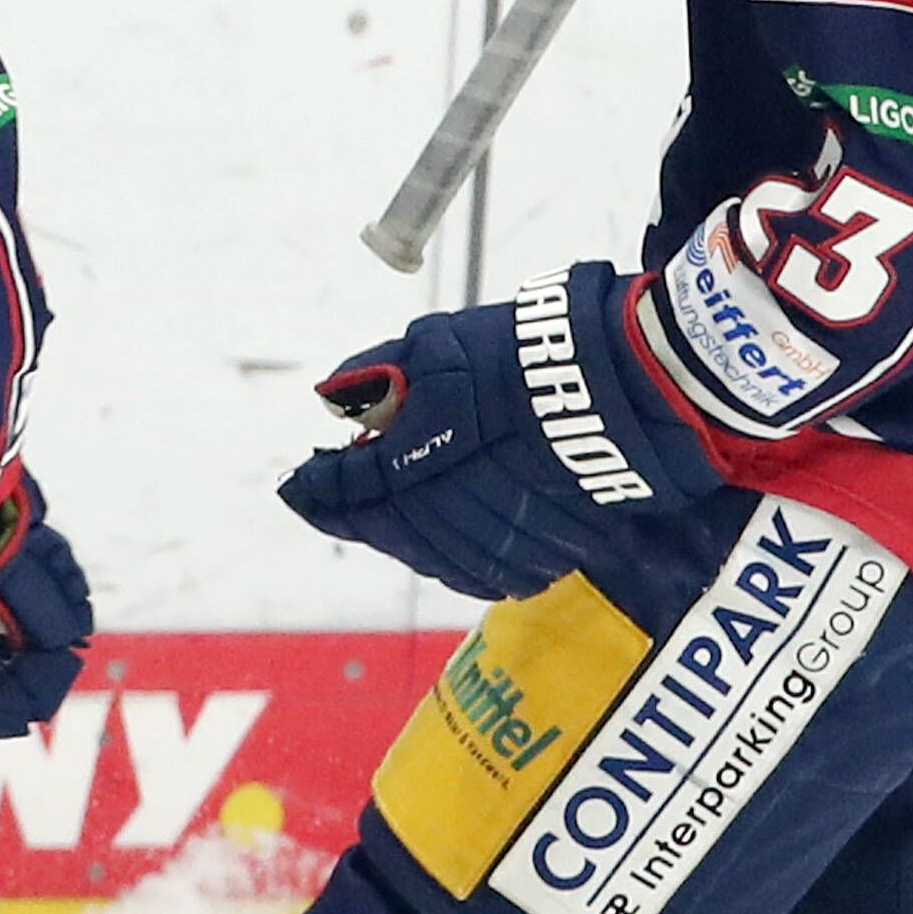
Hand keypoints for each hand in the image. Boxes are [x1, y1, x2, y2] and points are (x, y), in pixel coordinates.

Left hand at [277, 261, 720, 601]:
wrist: (616, 388)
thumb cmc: (520, 357)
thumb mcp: (438, 345)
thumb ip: (380, 374)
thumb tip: (333, 398)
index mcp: (419, 457)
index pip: (350, 485)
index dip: (317, 488)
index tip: (295, 485)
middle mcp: (453, 510)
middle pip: (387, 528)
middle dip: (353, 514)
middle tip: (331, 499)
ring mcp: (499, 539)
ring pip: (431, 554)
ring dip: (400, 535)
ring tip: (382, 515)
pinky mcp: (541, 554)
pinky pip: (479, 569)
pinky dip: (449, 554)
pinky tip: (441, 536)